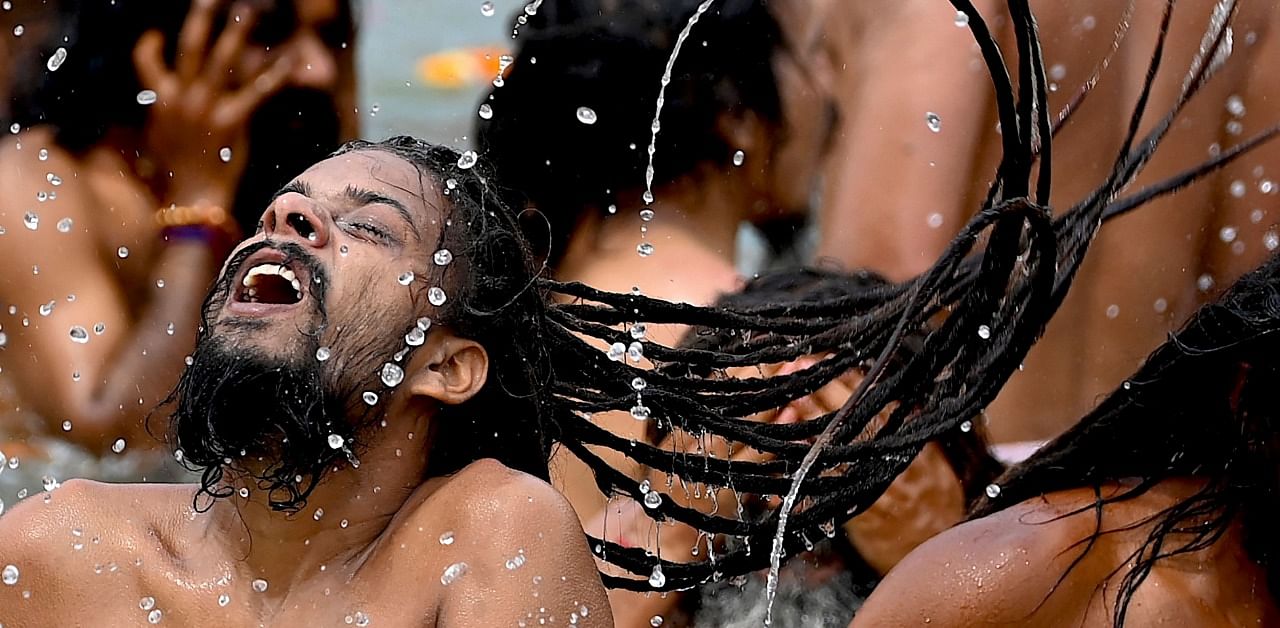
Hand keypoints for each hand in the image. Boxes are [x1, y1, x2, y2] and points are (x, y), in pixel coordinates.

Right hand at [133, 0, 294, 207]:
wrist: (188, 197)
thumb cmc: (172, 175)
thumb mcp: (158, 140)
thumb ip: (163, 117)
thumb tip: (164, 107)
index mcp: (161, 101)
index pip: (147, 61)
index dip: (149, 45)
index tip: (154, 34)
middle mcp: (183, 97)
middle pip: (190, 47)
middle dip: (200, 19)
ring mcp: (207, 106)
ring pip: (222, 59)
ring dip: (236, 33)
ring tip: (247, 11)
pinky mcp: (232, 119)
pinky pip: (257, 90)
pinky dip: (274, 73)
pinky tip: (290, 59)